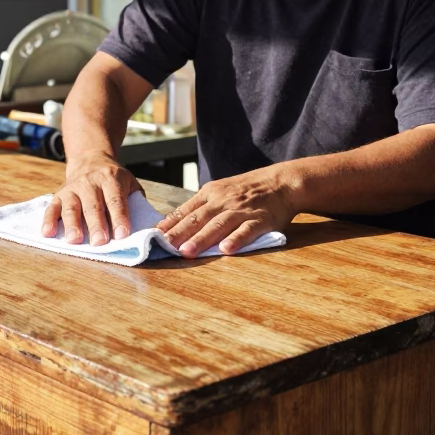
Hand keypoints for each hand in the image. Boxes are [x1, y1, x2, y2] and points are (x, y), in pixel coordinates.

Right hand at [42, 154, 143, 245]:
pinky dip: (48, 220)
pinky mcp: (59, 194)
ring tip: (75, 241)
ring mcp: (73, 188)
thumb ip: (137, 202)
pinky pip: (52, 208)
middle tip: (100, 242)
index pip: (116, 200)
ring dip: (72, 224)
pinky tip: (48, 233)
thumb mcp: (130, 183)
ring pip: (71, 207)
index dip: (120, 217)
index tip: (122, 234)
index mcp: (111, 179)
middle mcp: (90, 182)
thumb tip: (149, 227)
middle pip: (93, 205)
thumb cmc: (114, 179)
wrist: (91, 159)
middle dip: (97, 224)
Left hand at [157, 164, 299, 257]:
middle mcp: (223, 201)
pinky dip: (236, 239)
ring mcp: (241, 210)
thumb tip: (173, 223)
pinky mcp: (260, 220)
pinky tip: (226, 249)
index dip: (170, 224)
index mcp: (211, 193)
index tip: (153, 235)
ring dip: (202, 238)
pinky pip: (247, 230)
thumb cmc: (247, 190)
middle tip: (163, 246)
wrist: (281, 182)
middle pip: (198, 218)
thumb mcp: (220, 191)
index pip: (186, 210)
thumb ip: (200, 207)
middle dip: (179, 233)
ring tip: (187, 252)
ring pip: (218, 225)